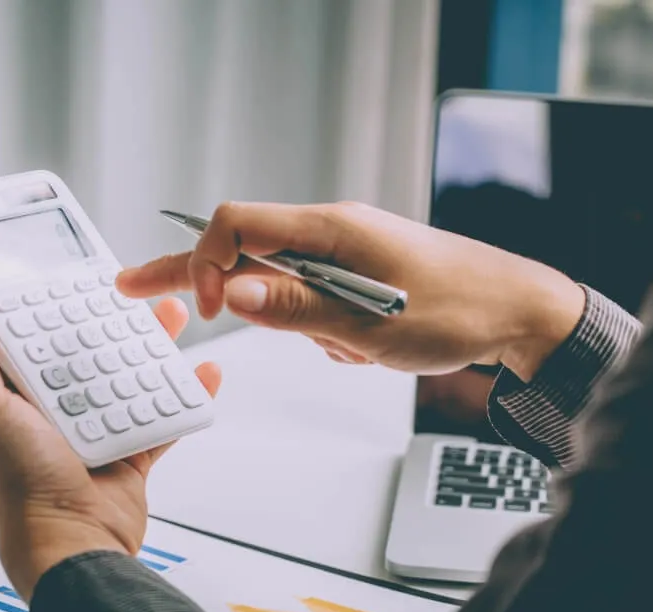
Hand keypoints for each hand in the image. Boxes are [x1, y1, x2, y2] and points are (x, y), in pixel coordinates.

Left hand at [0, 280, 220, 602]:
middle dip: (115, 320)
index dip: (56, 305)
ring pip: (131, 376)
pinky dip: (186, 395)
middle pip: (91, 350)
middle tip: (136, 293)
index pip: (38, 337)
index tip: (77, 276)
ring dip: (155, 347)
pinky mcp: (131, 450)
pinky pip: (164, 416)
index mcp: (18, 394)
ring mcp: (97, 429)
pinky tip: (201, 373)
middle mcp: (57, 409)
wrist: (73, 542)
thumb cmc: (21, 482)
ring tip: (173, 318)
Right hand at [117, 201, 584, 380]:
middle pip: (245, 245)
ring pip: (282, 282)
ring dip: (296, 323)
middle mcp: (331, 232)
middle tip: (136, 284)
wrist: (516, 312)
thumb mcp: (368, 323)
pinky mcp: (354, 276)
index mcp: (330, 228)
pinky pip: (313, 300)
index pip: (238, 224)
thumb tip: (230, 292)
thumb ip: (295, 307)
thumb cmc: (458, 309)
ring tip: (354, 347)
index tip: (206, 311)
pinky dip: (325, 331)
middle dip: (193, 271)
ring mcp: (343, 254)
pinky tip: (365, 347)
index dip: (206, 263)